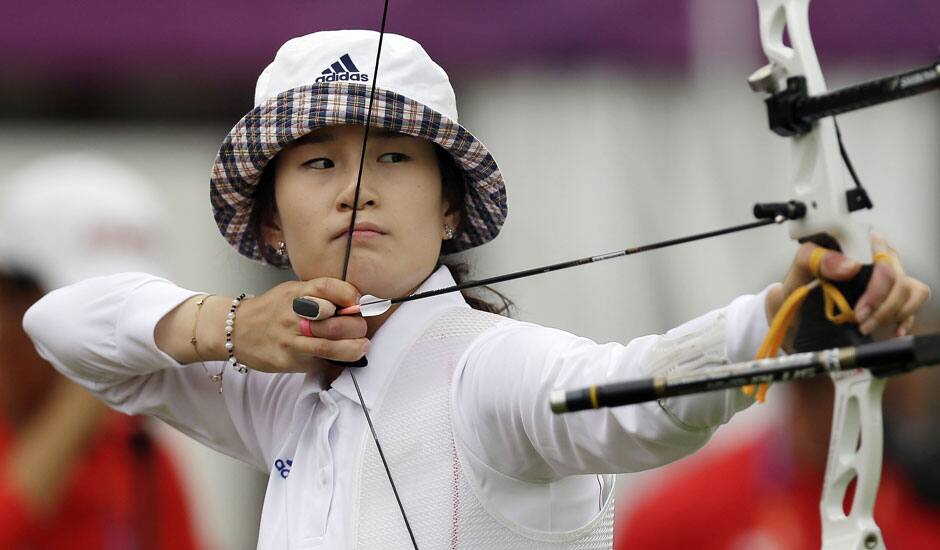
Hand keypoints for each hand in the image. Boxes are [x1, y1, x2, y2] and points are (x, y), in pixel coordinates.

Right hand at [233, 278, 368, 372]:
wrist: (235, 331)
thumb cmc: (271, 310)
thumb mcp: (292, 292)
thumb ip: (319, 295)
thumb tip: (354, 302)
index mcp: (296, 293)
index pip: (328, 287)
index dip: (349, 294)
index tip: (358, 302)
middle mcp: (293, 315)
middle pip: (335, 321)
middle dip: (357, 326)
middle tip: (360, 328)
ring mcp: (290, 340)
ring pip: (330, 346)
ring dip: (354, 348)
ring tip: (362, 346)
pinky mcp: (287, 361)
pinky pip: (318, 362)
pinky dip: (333, 360)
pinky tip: (338, 357)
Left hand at [766, 233, 930, 337]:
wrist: (797, 314)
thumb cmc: (800, 286)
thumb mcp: (800, 268)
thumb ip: (817, 258)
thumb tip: (850, 266)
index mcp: (857, 246)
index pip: (882, 253)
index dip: (876, 278)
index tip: (859, 303)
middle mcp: (876, 261)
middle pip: (897, 276)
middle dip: (881, 303)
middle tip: (859, 318)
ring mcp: (887, 281)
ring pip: (911, 291)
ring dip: (891, 313)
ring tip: (865, 326)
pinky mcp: (893, 299)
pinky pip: (914, 305)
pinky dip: (905, 320)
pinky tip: (891, 331)